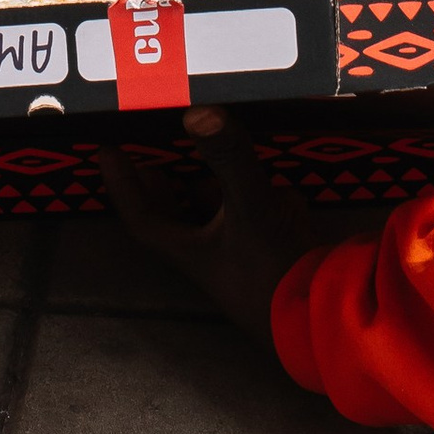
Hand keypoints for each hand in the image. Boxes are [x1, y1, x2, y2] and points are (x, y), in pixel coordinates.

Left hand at [100, 107, 323, 339]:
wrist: (326, 320)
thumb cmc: (275, 269)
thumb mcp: (252, 206)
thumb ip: (228, 157)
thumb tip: (195, 112)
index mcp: (192, 250)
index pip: (144, 218)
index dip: (122, 186)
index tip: (107, 153)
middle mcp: (213, 257)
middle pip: (177, 221)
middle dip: (163, 189)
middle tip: (151, 158)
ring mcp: (246, 260)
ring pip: (217, 221)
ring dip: (211, 191)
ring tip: (205, 157)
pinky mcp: (279, 259)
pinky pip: (258, 225)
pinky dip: (259, 200)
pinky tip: (274, 183)